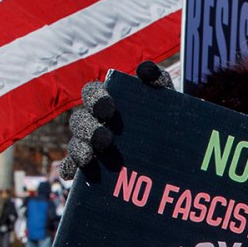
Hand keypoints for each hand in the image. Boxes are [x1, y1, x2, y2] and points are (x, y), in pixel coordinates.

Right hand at [59, 61, 170, 179]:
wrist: (178, 153)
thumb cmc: (165, 120)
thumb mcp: (167, 100)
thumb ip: (159, 81)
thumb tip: (145, 70)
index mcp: (108, 102)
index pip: (92, 93)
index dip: (95, 98)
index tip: (108, 108)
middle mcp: (94, 123)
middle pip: (79, 121)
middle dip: (88, 128)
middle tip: (104, 139)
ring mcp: (89, 147)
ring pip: (75, 145)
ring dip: (79, 149)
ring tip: (89, 157)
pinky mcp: (89, 170)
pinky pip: (72, 170)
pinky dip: (69, 171)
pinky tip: (72, 176)